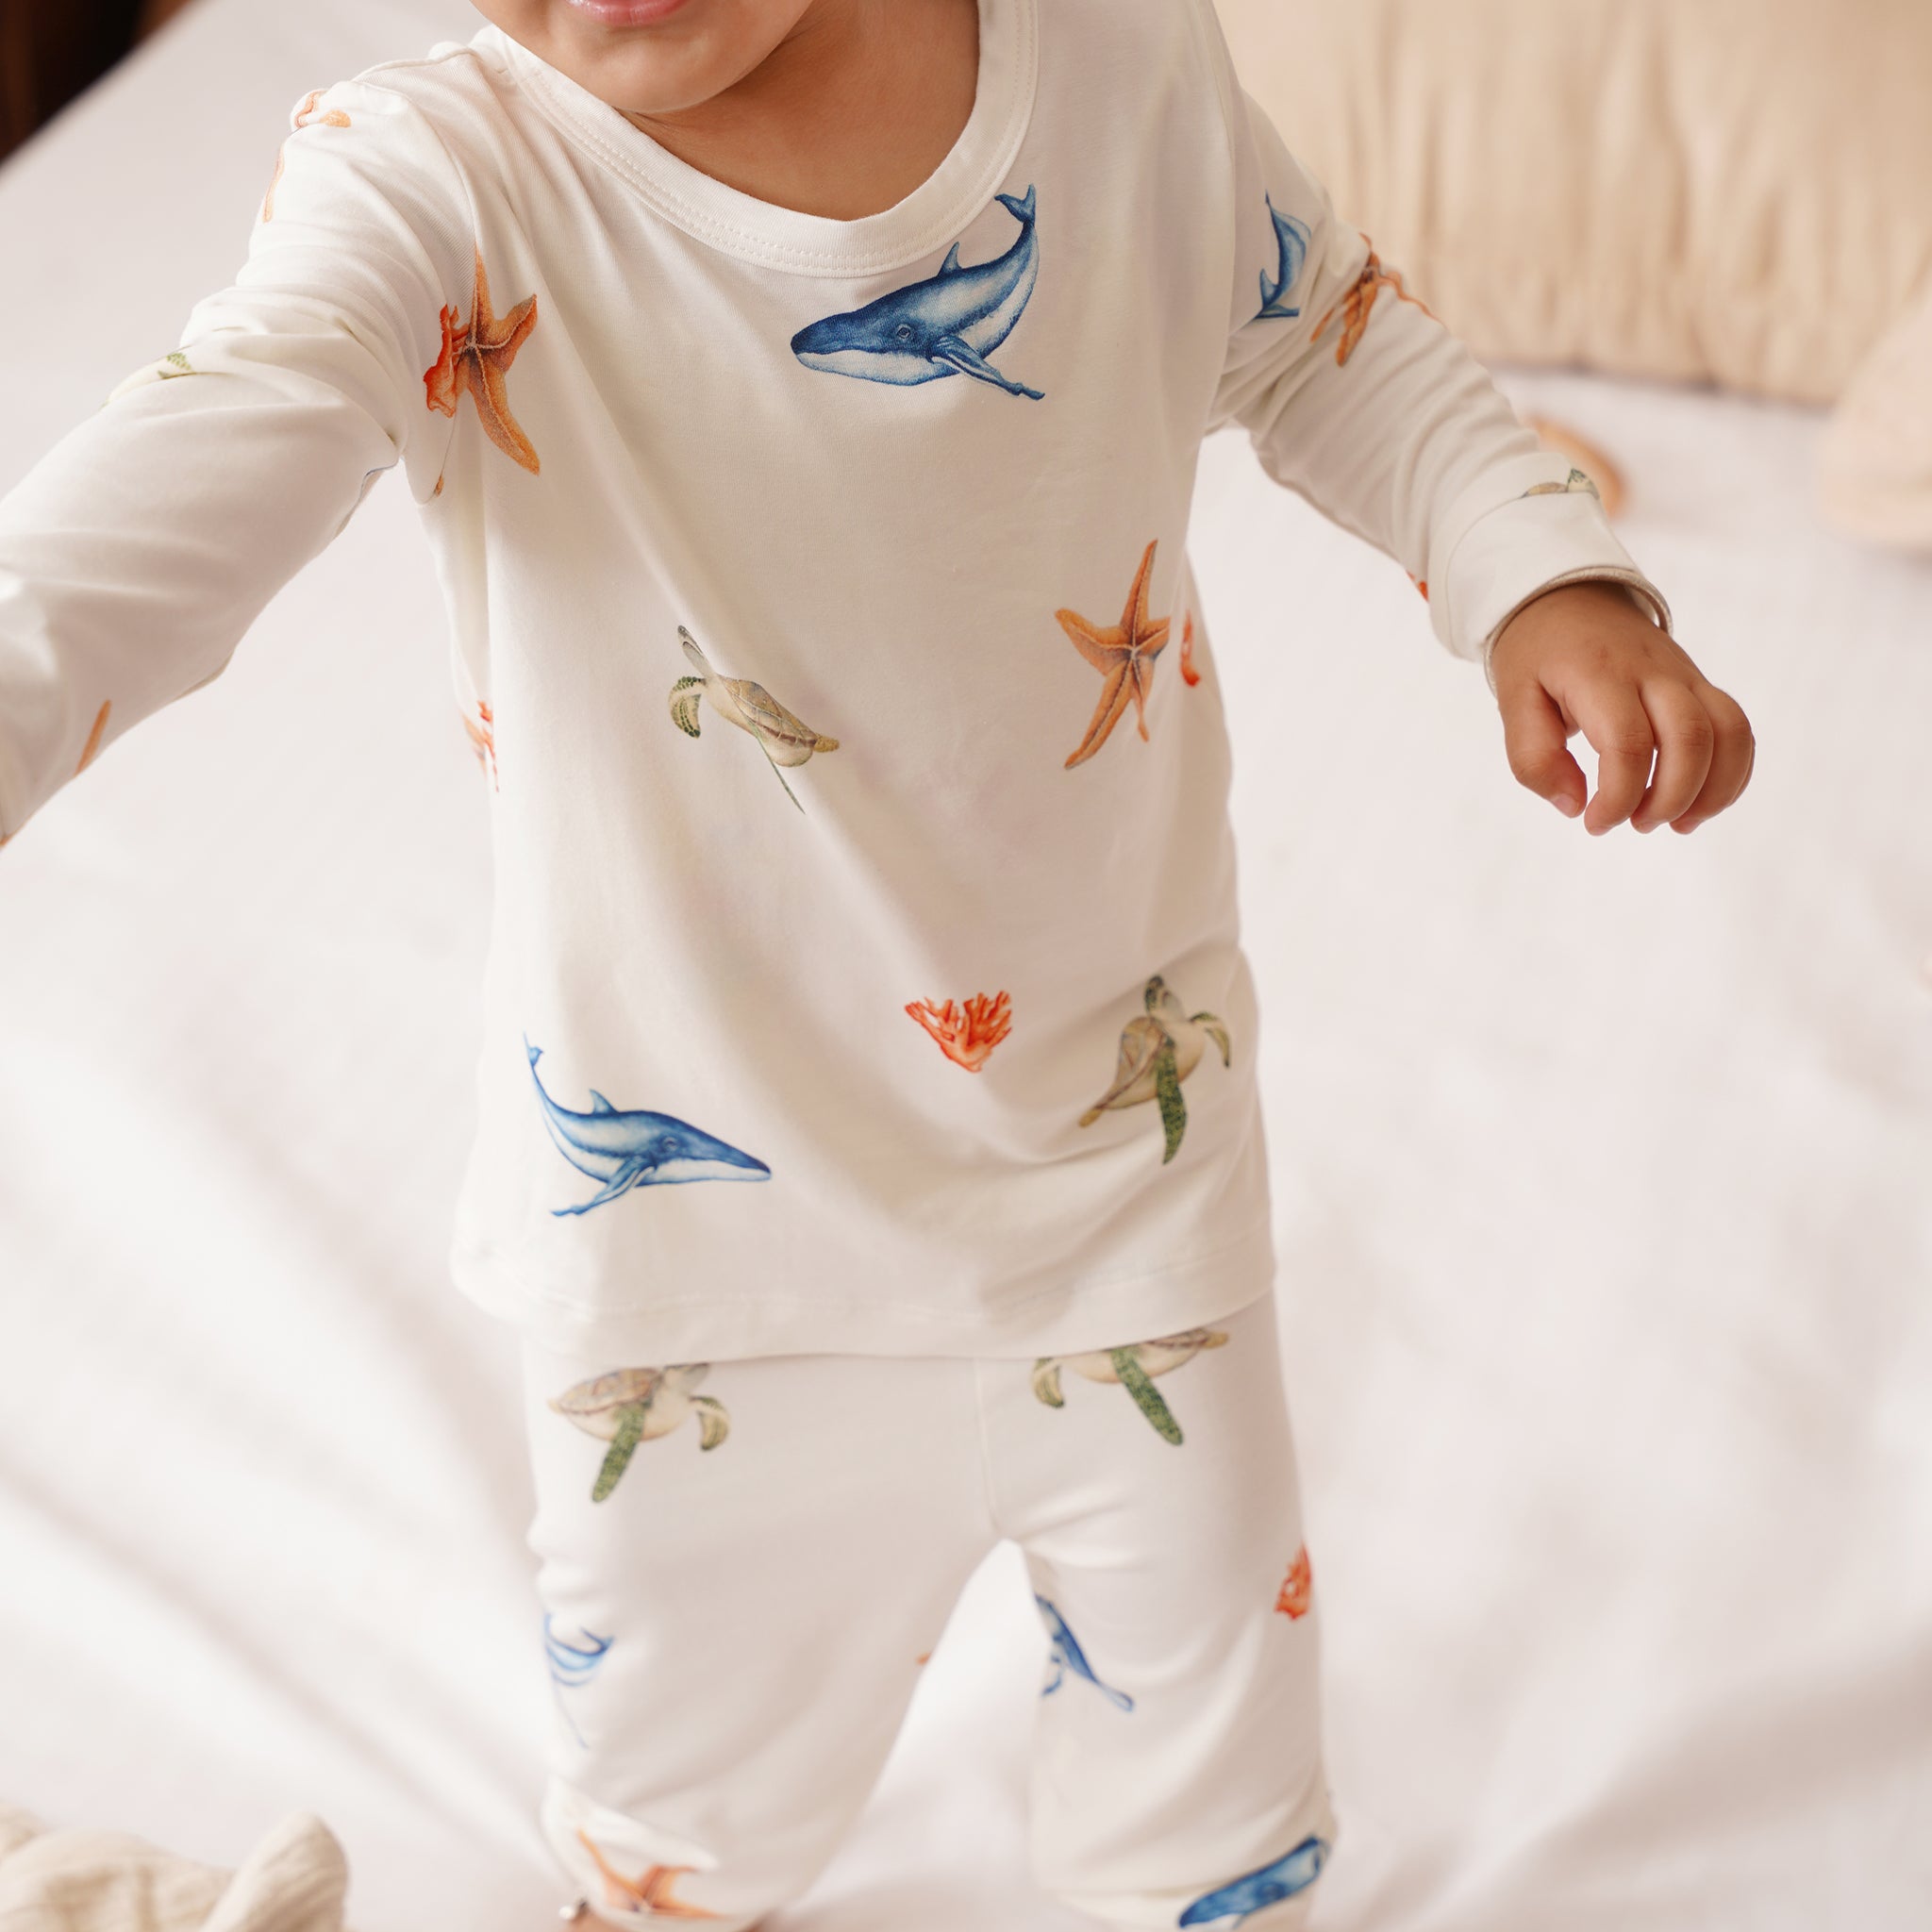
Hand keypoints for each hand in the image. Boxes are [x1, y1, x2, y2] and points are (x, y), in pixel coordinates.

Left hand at [1489, 580, 1754, 834]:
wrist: (1569, 599)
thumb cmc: (1538, 657)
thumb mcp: (1513, 701)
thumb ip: (1534, 758)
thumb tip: (1574, 806)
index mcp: (1599, 674)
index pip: (1627, 744)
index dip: (1617, 797)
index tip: (1594, 823)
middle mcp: (1653, 671)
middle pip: (1690, 738)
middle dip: (1669, 798)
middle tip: (1635, 824)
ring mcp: (1684, 675)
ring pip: (1728, 732)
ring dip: (1711, 791)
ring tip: (1677, 824)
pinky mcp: (1700, 684)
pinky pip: (1737, 728)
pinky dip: (1732, 772)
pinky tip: (1701, 803)